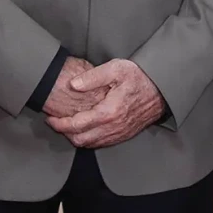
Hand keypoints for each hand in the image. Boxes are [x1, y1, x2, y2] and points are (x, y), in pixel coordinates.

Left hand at [46, 59, 165, 147]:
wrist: (162, 89)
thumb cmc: (140, 77)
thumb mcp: (116, 68)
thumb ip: (93, 77)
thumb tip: (73, 85)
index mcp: (108, 112)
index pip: (76, 125)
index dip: (59, 123)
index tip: (50, 117)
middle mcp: (113, 127)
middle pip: (80, 139)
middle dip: (64, 132)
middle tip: (55, 121)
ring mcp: (119, 133)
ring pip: (90, 144)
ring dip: (75, 136)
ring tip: (67, 124)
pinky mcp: (123, 135)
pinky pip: (101, 143)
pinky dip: (88, 138)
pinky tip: (85, 127)